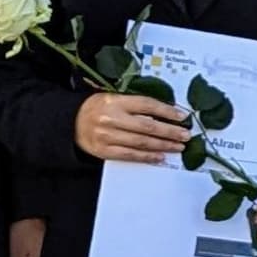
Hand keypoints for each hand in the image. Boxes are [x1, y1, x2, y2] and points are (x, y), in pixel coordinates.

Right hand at [75, 91, 193, 163]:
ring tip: (178, 146)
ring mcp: (108, 136)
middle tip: (186, 135)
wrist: (70, 123)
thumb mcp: (113, 98)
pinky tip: (161, 157)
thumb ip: (134, 104)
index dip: (166, 111)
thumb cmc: (97, 109)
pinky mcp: (104, 151)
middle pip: (147, 126)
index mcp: (115, 101)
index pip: (146, 105)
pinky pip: (130, 155)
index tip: (182, 116)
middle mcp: (112, 118)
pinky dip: (147, 157)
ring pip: (141, 142)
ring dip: (163, 145)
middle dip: (170, 132)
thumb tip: (165, 112)